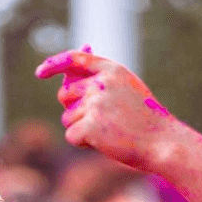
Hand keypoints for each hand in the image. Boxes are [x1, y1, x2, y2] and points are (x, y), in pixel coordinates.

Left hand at [35, 48, 176, 170]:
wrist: (161, 142)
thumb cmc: (143, 120)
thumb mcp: (125, 91)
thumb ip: (98, 82)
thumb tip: (65, 81)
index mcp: (112, 70)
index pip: (76, 59)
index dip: (54, 64)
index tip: (39, 73)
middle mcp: (102, 83)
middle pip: (65, 95)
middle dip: (73, 110)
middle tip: (97, 121)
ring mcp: (96, 103)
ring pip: (67, 118)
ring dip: (80, 129)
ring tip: (107, 132)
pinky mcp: (90, 125)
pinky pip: (71, 135)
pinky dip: (82, 143)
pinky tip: (103, 143)